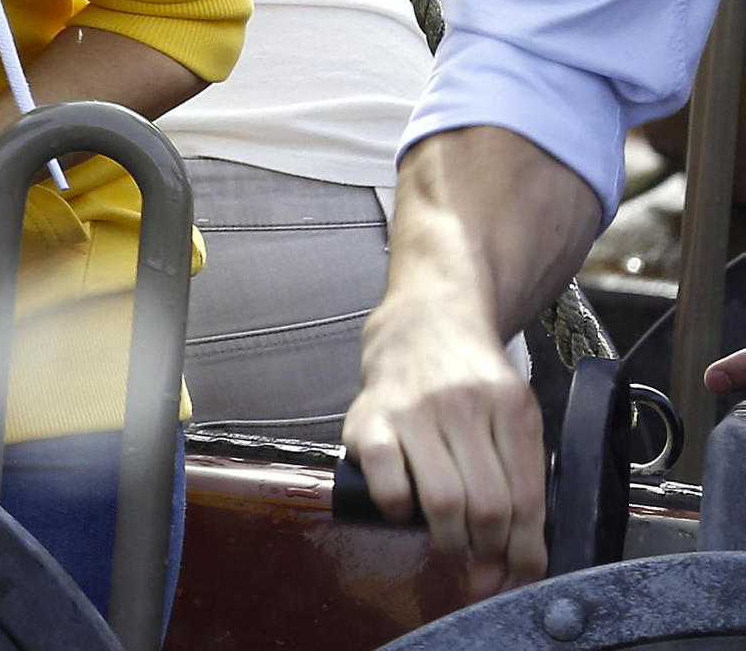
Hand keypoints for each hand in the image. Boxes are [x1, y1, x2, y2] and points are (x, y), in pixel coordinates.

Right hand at [345, 289, 550, 592]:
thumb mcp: (514, 415)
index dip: (524, 553)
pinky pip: (387, 480)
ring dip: (449, 540)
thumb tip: (518, 559)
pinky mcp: (368, 415)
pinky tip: (405, 509)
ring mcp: (412, 408)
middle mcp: (463, 404)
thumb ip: (521, 476)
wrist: (428, 318)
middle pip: (488, 506)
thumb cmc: (475, 380)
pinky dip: (398, 508)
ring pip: (442, 500)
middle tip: (481, 564)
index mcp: (511, 407)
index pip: (527, 500)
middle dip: (488, 550)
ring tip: (451, 545)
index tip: (517, 579)